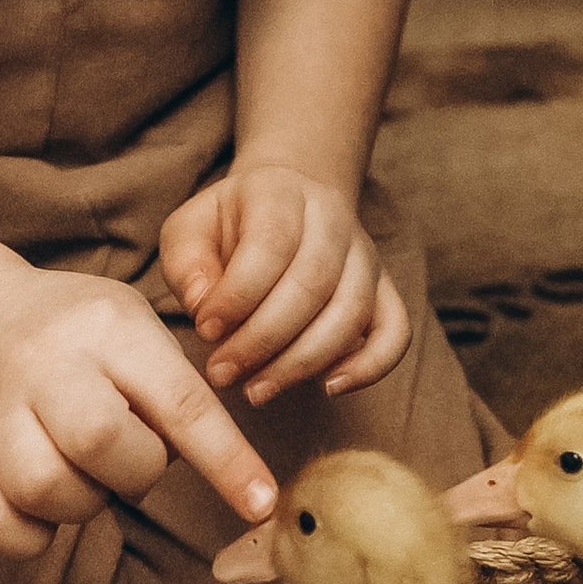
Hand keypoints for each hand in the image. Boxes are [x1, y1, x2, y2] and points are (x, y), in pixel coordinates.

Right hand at [0, 260, 276, 559]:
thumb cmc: (75, 334)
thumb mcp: (134, 329)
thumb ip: (179, 391)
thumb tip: (225, 474)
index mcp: (105, 327)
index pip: (179, 402)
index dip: (227, 461)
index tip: (263, 506)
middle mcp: (41, 362)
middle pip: (103, 444)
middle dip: (137, 472)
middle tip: (130, 458)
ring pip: (48, 491)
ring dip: (83, 502)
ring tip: (82, 470)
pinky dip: (32, 534)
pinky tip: (41, 499)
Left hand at [158, 164, 409, 407]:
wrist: (288, 203)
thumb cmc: (232, 225)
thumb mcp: (191, 229)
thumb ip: (187, 263)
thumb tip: (202, 306)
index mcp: (282, 193)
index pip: (271, 244)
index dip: (238, 294)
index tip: (204, 329)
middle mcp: (334, 220)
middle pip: (313, 283)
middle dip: (263, 339)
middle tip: (223, 373)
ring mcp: (365, 256)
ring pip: (351, 312)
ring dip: (303, 362)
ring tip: (257, 390)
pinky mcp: (384, 291)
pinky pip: (395, 332)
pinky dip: (370, 366)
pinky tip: (329, 388)